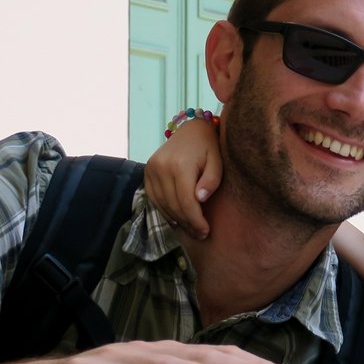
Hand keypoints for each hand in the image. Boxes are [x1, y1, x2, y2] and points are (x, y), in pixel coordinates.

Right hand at [144, 119, 222, 238]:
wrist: (192, 129)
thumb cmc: (209, 147)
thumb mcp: (217, 162)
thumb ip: (211, 181)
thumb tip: (200, 199)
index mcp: (180, 165)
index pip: (186, 202)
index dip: (196, 220)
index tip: (205, 231)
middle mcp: (161, 167)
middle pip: (174, 205)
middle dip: (188, 223)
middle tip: (200, 234)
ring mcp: (151, 169)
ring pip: (162, 204)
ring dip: (176, 220)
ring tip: (190, 229)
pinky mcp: (147, 171)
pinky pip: (154, 198)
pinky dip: (165, 210)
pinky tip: (176, 219)